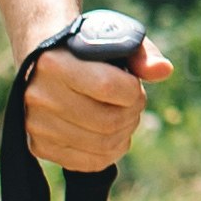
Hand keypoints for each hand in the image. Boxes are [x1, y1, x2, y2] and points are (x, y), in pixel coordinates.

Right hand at [20, 22, 171, 174]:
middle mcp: (39, 95)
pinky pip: (89, 162)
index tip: (133, 84)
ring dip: (125, 132)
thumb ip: (142, 53)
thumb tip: (164, 70)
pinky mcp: (39, 146)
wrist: (44, 59)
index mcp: (55, 62)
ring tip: (122, 116)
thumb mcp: (113, 37)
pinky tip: (113, 135)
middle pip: (108, 121)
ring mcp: (36, 123)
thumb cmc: (86, 48)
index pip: (108, 87)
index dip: (133, 91)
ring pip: (102, 144)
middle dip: (132, 113)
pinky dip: (111, 152)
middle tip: (132, 103)